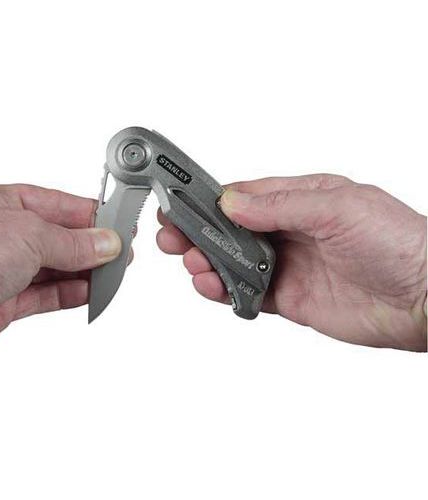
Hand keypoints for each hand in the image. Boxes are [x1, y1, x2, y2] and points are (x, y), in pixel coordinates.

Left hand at [0, 179, 120, 378]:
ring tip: (111, 271)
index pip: (49, 202)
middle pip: (52, 237)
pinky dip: (69, 293)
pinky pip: (43, 295)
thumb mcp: (29, 234)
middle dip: (88, 244)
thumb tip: (106, 243)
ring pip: (50, 268)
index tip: (114, 221)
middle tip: (119, 249)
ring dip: (82, 270)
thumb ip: (73, 242)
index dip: (84, 212)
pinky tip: (89, 291)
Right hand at [157, 174, 426, 350]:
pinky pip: (246, 293)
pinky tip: (213, 286)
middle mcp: (290, 231)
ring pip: (233, 262)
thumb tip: (232, 203)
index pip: (243, 195)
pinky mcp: (289, 298)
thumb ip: (280, 206)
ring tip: (193, 264)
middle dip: (198, 232)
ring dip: (207, 262)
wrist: (426, 297)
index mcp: (300, 199)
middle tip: (172, 236)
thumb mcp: (337, 208)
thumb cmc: (398, 242)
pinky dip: (225, 291)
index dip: (208, 200)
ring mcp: (287, 265)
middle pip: (230, 230)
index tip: (179, 202)